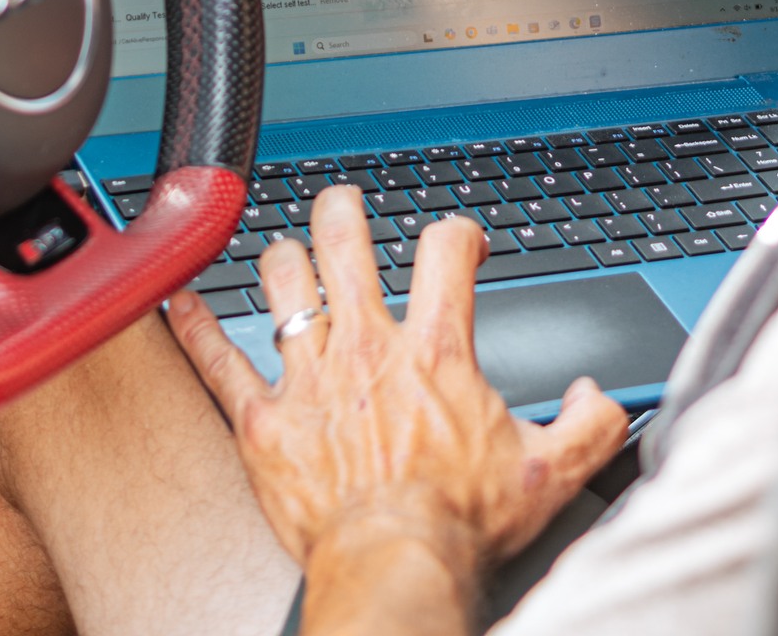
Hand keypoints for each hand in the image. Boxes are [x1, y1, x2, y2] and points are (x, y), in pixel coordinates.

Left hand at [168, 187, 626, 596]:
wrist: (395, 569)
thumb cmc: (459, 525)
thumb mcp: (549, 473)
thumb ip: (587, 424)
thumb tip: (594, 398)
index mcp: (434, 351)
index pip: (444, 250)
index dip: (456, 233)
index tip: (458, 244)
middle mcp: (366, 349)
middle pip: (345, 242)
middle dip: (343, 212)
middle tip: (344, 207)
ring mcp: (308, 380)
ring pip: (281, 284)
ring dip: (282, 262)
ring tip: (284, 254)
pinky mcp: (263, 421)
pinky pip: (218, 360)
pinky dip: (197, 326)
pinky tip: (182, 302)